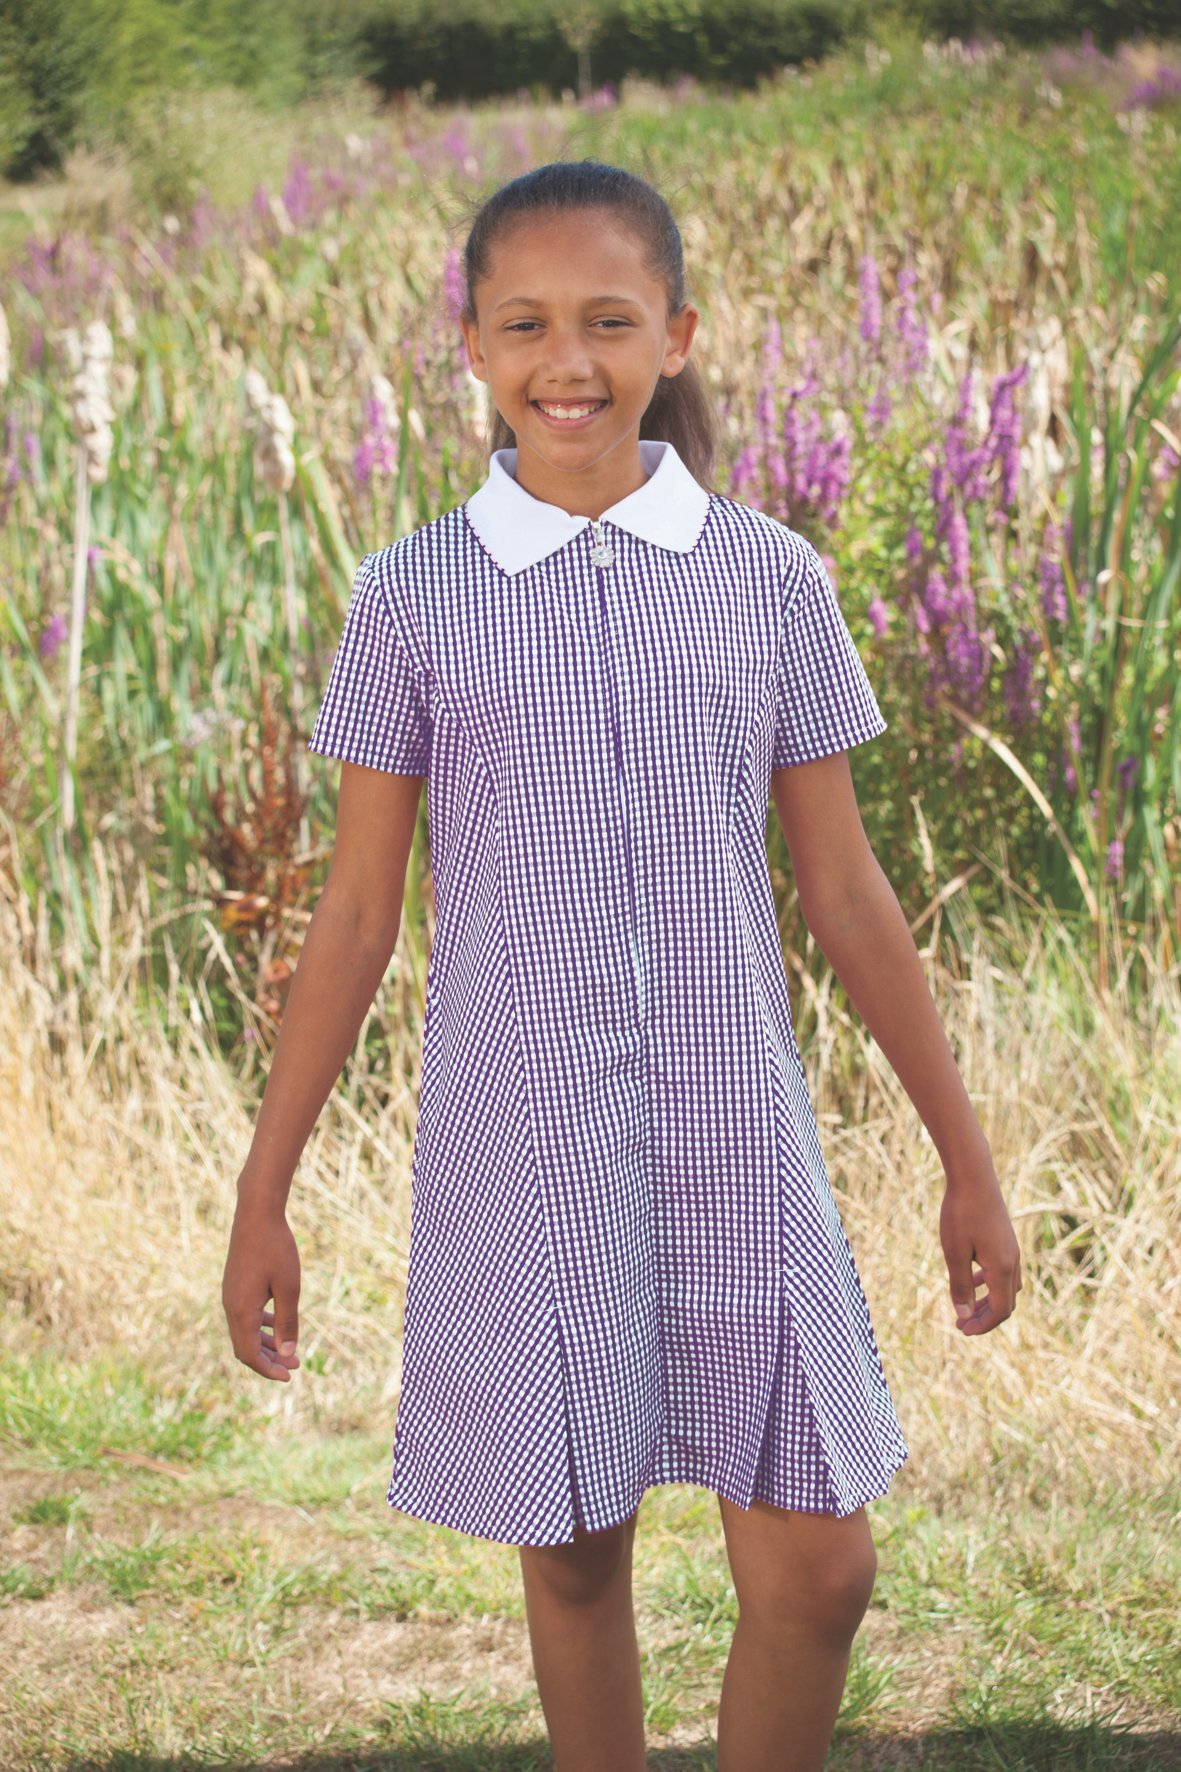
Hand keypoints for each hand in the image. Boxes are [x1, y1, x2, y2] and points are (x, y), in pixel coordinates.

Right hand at [222, 1198, 301, 1381]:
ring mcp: (230, 1296)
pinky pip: (245, 1316)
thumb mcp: (289, 1287)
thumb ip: (287, 1322)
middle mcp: (231, 1306)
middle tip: (293, 1367)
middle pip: (245, 1347)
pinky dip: (260, 1326)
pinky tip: (276, 1324)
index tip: (289, 1376)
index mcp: (241, 1311)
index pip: (249, 1354)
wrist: (256, 1214)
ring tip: (289, 1352)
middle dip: (269, 1360)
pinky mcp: (234, 1286)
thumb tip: (287, 1355)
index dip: (268, 1369)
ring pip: (245, 1332)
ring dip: (266, 1344)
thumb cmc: (275, 1248)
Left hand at [939, 1155, 1021, 1335]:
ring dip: (988, 1301)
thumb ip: (960, 1285)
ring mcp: (1012, 1250)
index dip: (983, 1325)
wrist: (974, 1176)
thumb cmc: (961, 1213)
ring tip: (966, 1306)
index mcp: (1002, 1268)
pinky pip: (1003, 1272)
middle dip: (985, 1317)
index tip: (962, 1330)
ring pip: (1006, 1288)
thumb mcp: (955, 1252)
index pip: (1000, 1311)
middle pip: (1006, 1303)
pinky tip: (973, 1278)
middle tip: (962, 1325)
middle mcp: (1013, 1261)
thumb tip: (963, 1314)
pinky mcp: (1006, 1239)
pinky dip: (990, 1283)